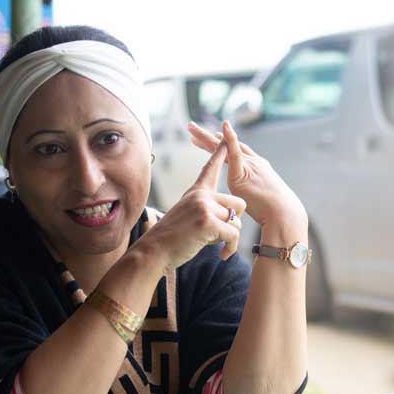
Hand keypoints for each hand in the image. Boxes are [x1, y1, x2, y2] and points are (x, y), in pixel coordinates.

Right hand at [134, 143, 246, 269]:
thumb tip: (230, 218)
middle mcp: (201, 195)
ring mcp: (204, 207)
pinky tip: (221, 254)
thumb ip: (206, 210)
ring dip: (230, 238)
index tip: (226, 138)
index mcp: (196, 192)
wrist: (155, 251)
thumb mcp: (187, 215)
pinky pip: (233, 234)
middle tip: (218, 234)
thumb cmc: (172, 238)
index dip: (220, 153)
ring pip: (237, 222)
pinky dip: (230, 248)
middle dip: (234, 222)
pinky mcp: (208, 222)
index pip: (210, 168)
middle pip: (238, 204)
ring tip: (214, 245)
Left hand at [187, 121, 306, 226]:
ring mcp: (248, 165)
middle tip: (191, 128)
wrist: (283, 215)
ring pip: (224, 147)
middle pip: (226, 145)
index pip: (233, 152)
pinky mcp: (245, 172)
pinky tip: (221, 129)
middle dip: (208, 137)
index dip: (219, 144)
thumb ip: (245, 196)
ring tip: (190, 127)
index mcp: (254, 169)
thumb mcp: (256, 200)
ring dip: (206, 136)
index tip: (205, 139)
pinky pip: (234, 153)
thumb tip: (236, 204)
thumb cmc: (273, 213)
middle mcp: (252, 162)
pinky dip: (229, 139)